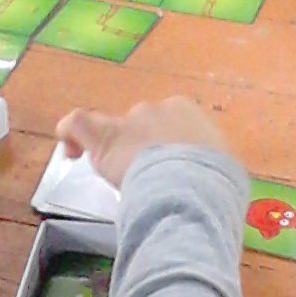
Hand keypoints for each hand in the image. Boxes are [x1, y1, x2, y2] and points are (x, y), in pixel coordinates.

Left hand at [56, 98, 231, 186]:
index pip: (170, 124)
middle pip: (142, 128)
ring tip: (122, 180)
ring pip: (115, 132)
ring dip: (118, 151)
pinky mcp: (103, 138)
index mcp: (187, 111)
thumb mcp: (225, 170)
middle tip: (151, 183)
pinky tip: (70, 151)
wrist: (194, 187)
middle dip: (144, 151)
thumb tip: (214, 182)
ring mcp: (127, 122)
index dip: (167, 146)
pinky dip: (70, 135)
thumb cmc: (216, 183)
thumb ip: (210, 168)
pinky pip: (77, 125)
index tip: (171, 170)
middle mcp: (155, 109)